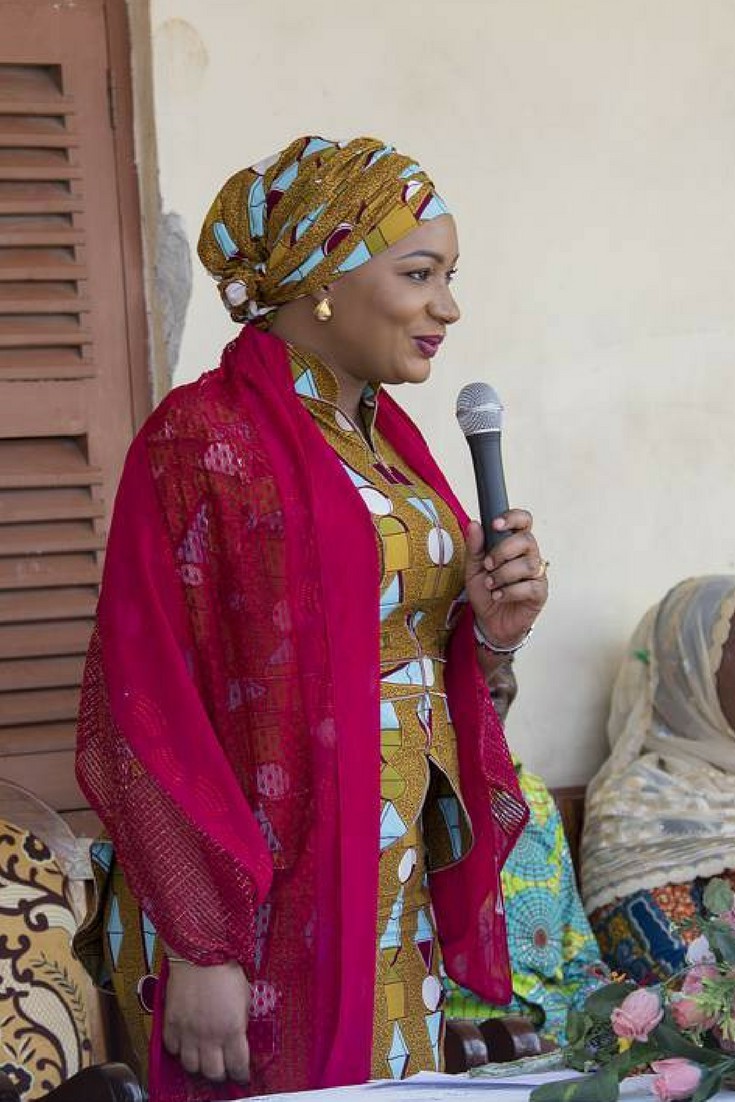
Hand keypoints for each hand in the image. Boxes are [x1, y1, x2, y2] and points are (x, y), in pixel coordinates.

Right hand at [162, 960, 250, 1083]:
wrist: (199, 953)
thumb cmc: (225, 968)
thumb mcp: (245, 996)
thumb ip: (241, 1021)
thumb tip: (239, 1034)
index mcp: (232, 1030)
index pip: (238, 1066)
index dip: (241, 1074)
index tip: (242, 1074)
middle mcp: (209, 1037)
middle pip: (213, 1072)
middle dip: (220, 1073)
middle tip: (223, 1067)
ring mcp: (188, 1033)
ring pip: (191, 1066)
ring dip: (199, 1064)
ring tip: (203, 1057)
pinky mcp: (171, 1025)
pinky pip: (172, 1049)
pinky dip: (179, 1050)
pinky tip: (186, 1042)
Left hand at [464, 510, 547, 649]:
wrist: (489, 622)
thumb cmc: (485, 592)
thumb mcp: (473, 568)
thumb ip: (474, 547)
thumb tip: (474, 525)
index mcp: (514, 545)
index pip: (524, 521)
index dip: (513, 518)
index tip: (495, 524)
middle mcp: (529, 556)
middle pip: (527, 540)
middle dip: (503, 551)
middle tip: (488, 565)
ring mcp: (536, 574)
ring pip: (528, 564)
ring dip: (504, 574)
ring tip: (491, 584)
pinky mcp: (539, 593)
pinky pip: (530, 586)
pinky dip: (510, 591)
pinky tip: (499, 596)